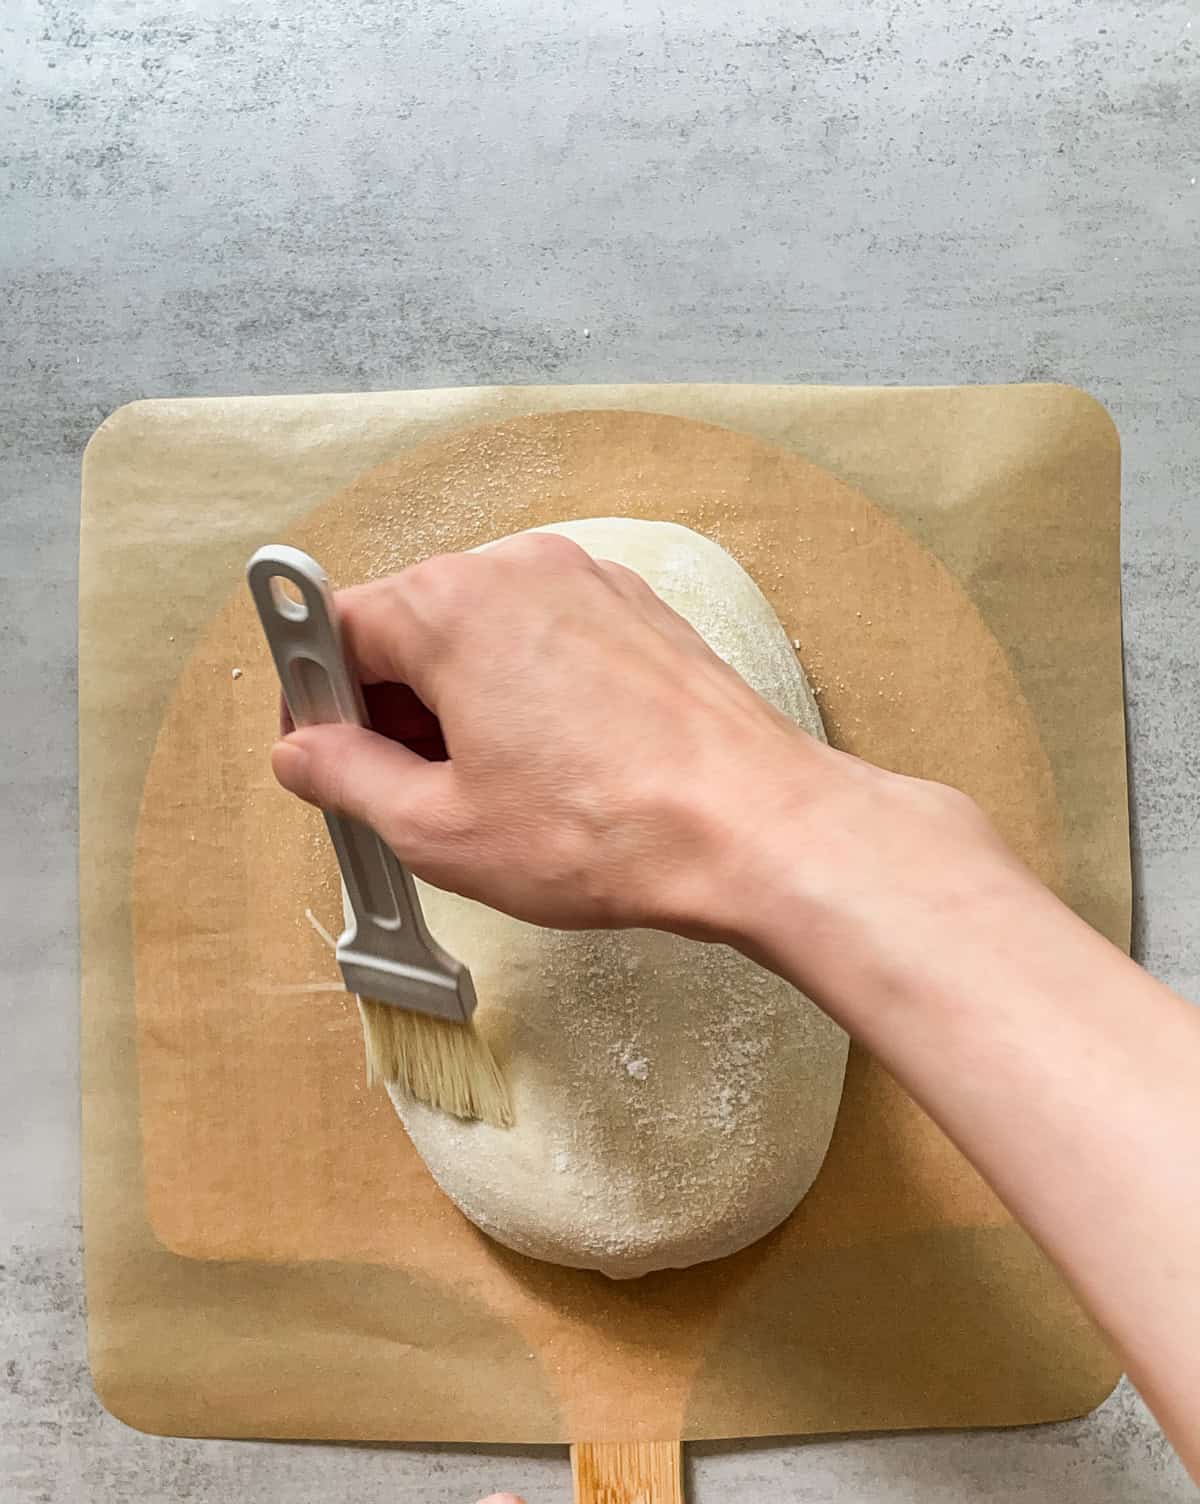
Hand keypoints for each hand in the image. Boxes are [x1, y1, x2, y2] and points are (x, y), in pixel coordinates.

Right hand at [271, 530, 827, 938]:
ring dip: (463, 704)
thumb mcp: (439, 829)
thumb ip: (345, 778)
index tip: (326, 757)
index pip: (337, 631)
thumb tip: (304, 753)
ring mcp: (586, 584)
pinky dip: (527, 692)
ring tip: (498, 791)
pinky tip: (553, 765)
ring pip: (481, 634)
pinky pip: (546, 639)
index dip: (321, 704)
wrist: (753, 828)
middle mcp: (518, 570)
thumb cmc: (609, 829)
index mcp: (451, 605)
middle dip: (395, 708)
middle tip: (414, 794)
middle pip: (410, 627)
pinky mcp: (635, 613)